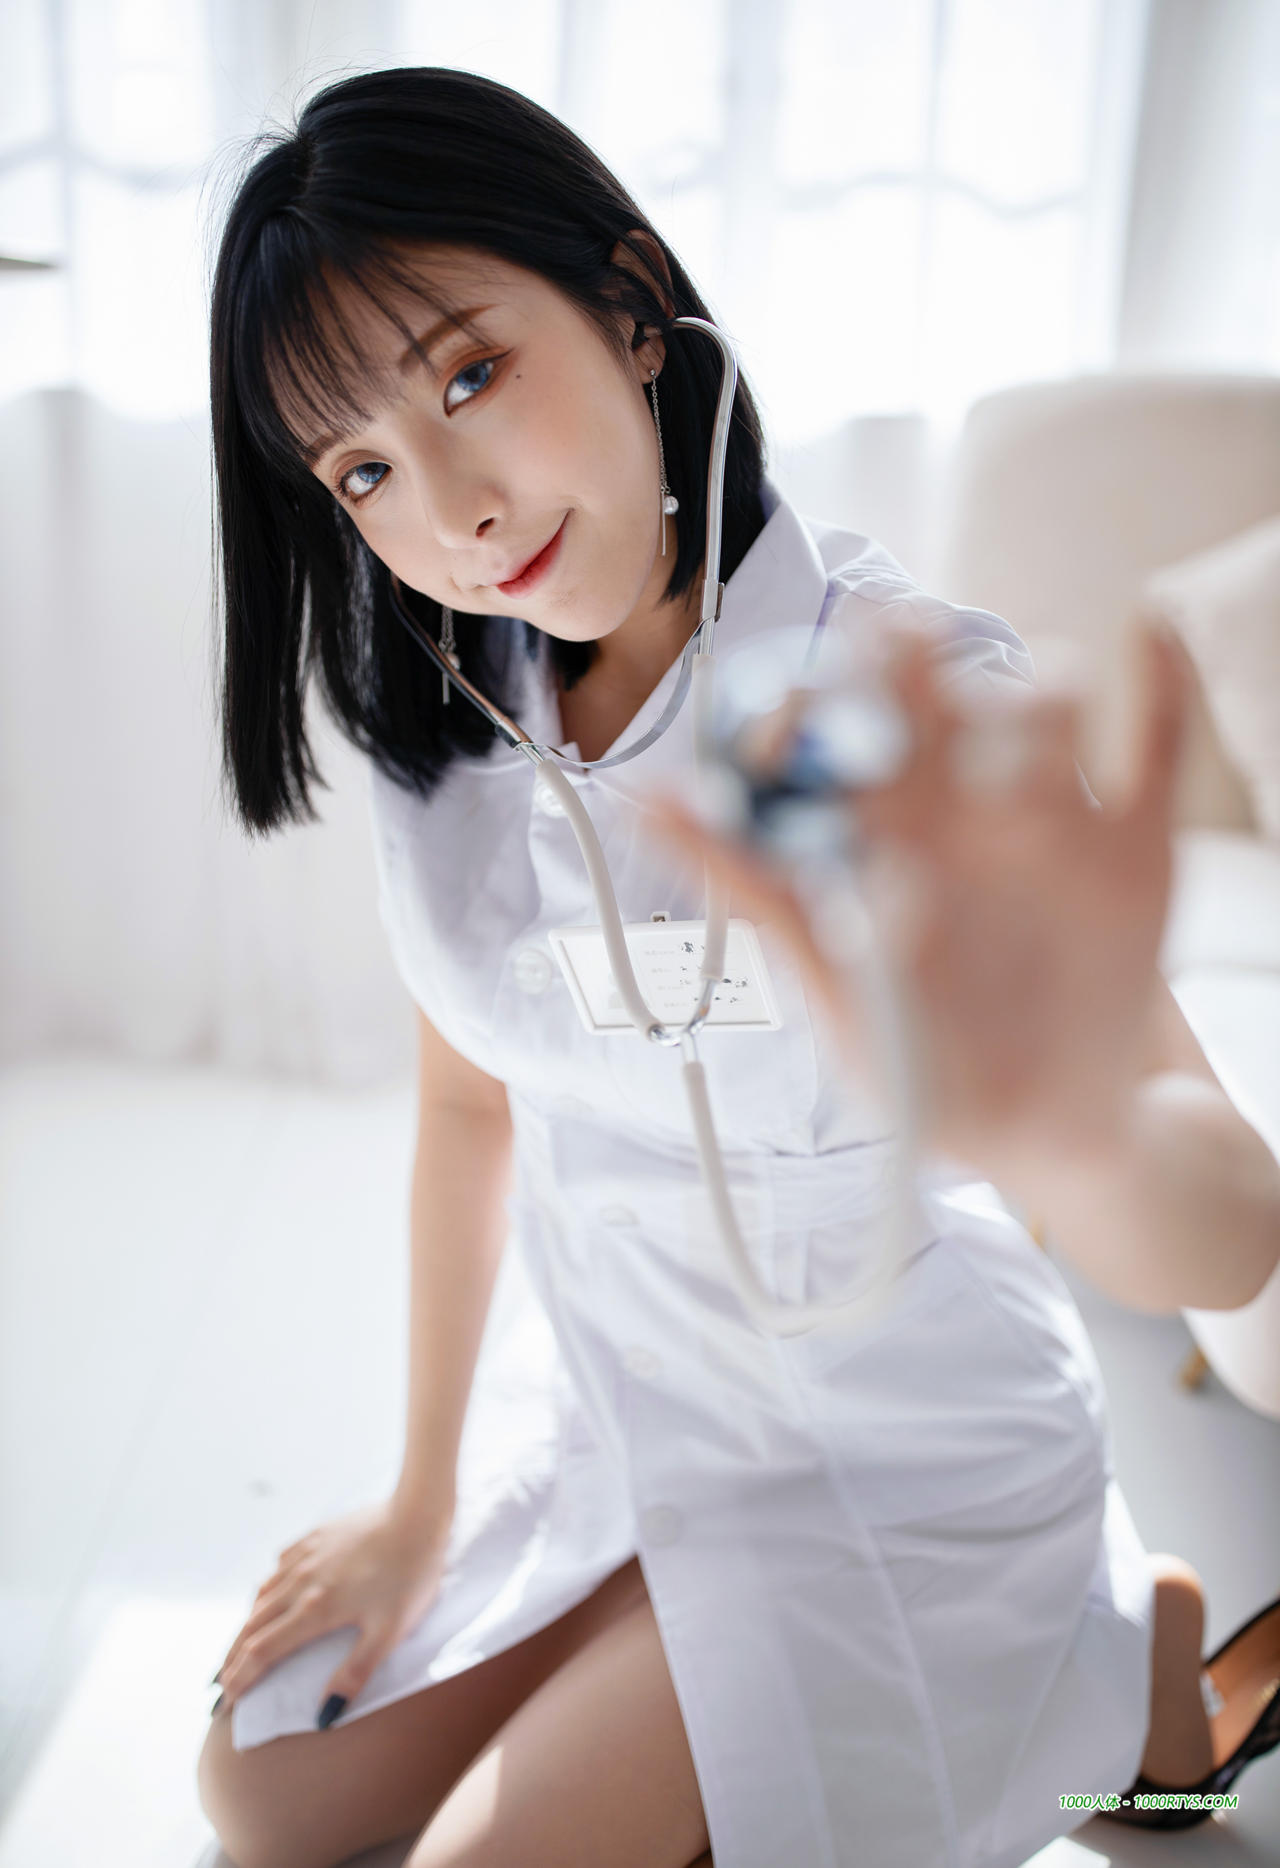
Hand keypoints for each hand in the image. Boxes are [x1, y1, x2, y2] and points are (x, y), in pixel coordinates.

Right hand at [213, 1496, 453, 1722]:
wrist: (417, 1513)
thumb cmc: (409, 1576)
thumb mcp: (389, 1633)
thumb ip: (354, 1674)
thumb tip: (323, 1716)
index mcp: (315, 1610)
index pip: (263, 1653)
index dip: (241, 1679)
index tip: (226, 1702)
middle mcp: (300, 1582)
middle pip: (252, 1627)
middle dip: (233, 1658)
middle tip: (220, 1683)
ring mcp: (306, 1555)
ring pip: (262, 1596)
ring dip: (245, 1626)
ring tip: (238, 1646)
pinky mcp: (315, 1535)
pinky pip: (278, 1566)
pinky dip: (265, 1589)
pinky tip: (267, 1593)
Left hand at [639, 615, 1193, 1187]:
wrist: (1047, 1133)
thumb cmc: (924, 1066)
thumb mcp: (827, 986)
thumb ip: (749, 888)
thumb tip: (644, 800)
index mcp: (882, 838)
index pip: (842, 725)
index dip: (818, 691)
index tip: (798, 695)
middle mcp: (961, 811)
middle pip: (937, 692)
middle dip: (913, 658)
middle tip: (895, 643)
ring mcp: (1049, 819)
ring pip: (1043, 699)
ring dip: (1029, 691)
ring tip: (1014, 739)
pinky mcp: (1135, 845)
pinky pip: (1153, 739)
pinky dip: (1157, 679)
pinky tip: (1146, 636)